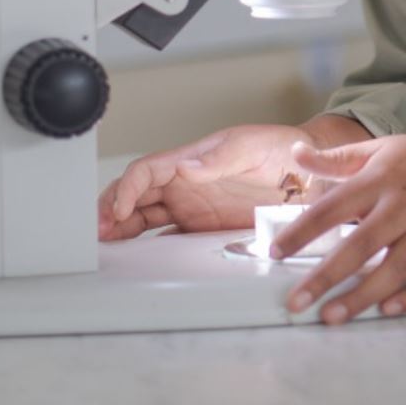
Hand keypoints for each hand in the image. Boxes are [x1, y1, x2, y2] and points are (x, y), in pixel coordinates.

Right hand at [97, 124, 311, 240]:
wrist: (309, 175)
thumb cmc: (280, 149)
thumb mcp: (250, 146)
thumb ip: (218, 159)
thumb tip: (186, 167)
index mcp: (189, 159)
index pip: (146, 171)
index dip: (127, 189)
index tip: (119, 209)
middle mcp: (184, 184)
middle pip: (135, 195)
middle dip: (111, 210)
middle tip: (96, 231)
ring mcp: (191, 207)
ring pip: (143, 217)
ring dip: (122, 229)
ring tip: (103, 245)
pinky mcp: (202, 228)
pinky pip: (166, 237)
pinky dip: (147, 246)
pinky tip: (134, 257)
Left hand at [274, 135, 405, 324]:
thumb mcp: (382, 149)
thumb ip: (337, 158)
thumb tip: (296, 153)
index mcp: (381, 178)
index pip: (333, 206)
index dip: (302, 231)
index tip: (275, 253)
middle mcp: (404, 205)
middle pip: (360, 245)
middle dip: (325, 277)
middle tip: (296, 303)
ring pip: (394, 269)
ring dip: (362, 296)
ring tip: (331, 317)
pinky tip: (387, 310)